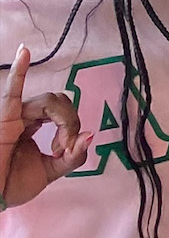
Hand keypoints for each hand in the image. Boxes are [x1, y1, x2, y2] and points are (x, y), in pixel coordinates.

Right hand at [1, 44, 87, 209]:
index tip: (67, 150)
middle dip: (70, 122)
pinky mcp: (4, 119)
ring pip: (49, 100)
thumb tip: (90, 134)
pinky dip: (19, 71)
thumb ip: (73, 157)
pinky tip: (24, 52)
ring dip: (63, 121)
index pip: (62, 111)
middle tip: (64, 147)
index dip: (72, 127)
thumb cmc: (12, 185)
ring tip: (57, 146)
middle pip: (59, 101)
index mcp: (32, 126)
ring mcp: (13, 116)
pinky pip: (12, 93)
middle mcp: (23, 116)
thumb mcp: (51, 171)